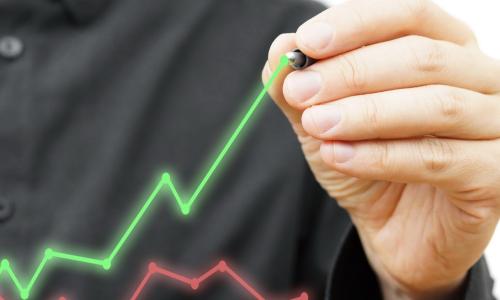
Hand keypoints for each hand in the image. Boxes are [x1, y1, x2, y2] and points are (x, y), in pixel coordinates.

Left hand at [263, 0, 499, 298]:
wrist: (395, 230)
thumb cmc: (370, 165)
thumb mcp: (326, 122)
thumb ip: (304, 87)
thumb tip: (281, 49)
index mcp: (445, 51)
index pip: (409, 16)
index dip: (357, 24)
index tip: (307, 43)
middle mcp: (480, 80)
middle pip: (423, 57)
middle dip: (352, 73)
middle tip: (301, 91)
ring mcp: (495, 126)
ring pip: (437, 105)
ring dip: (366, 113)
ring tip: (318, 124)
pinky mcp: (494, 175)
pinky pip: (439, 159)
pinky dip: (383, 156)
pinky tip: (340, 157)